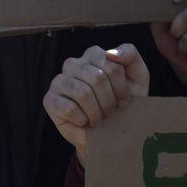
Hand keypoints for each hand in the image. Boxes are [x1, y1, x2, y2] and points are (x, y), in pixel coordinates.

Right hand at [44, 43, 148, 161]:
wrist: (110, 132)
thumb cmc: (123, 102)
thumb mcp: (137, 78)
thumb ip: (130, 55)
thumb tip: (110, 53)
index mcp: (92, 55)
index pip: (112, 66)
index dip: (122, 89)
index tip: (124, 100)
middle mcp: (73, 64)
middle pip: (97, 78)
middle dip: (109, 101)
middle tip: (110, 111)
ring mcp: (59, 81)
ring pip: (83, 93)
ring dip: (97, 113)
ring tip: (99, 118)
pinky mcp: (49, 100)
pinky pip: (70, 109)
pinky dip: (83, 120)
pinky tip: (84, 121)